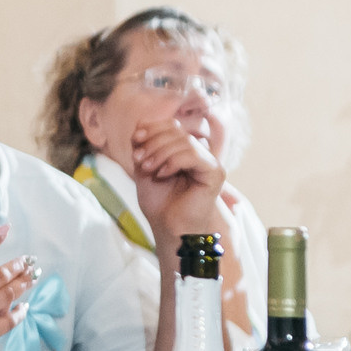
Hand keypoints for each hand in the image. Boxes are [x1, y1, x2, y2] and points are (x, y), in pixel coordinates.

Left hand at [128, 121, 224, 243]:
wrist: (169, 227)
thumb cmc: (159, 202)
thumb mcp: (145, 169)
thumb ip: (144, 147)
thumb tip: (140, 123)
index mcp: (184, 149)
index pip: (171, 125)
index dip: (152, 128)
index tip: (134, 139)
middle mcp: (199, 153)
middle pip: (177, 130)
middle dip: (153, 141)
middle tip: (138, 159)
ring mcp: (209, 162)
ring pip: (184, 141)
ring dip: (160, 152)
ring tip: (147, 168)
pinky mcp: (215, 173)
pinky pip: (193, 155)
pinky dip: (173, 161)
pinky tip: (162, 174)